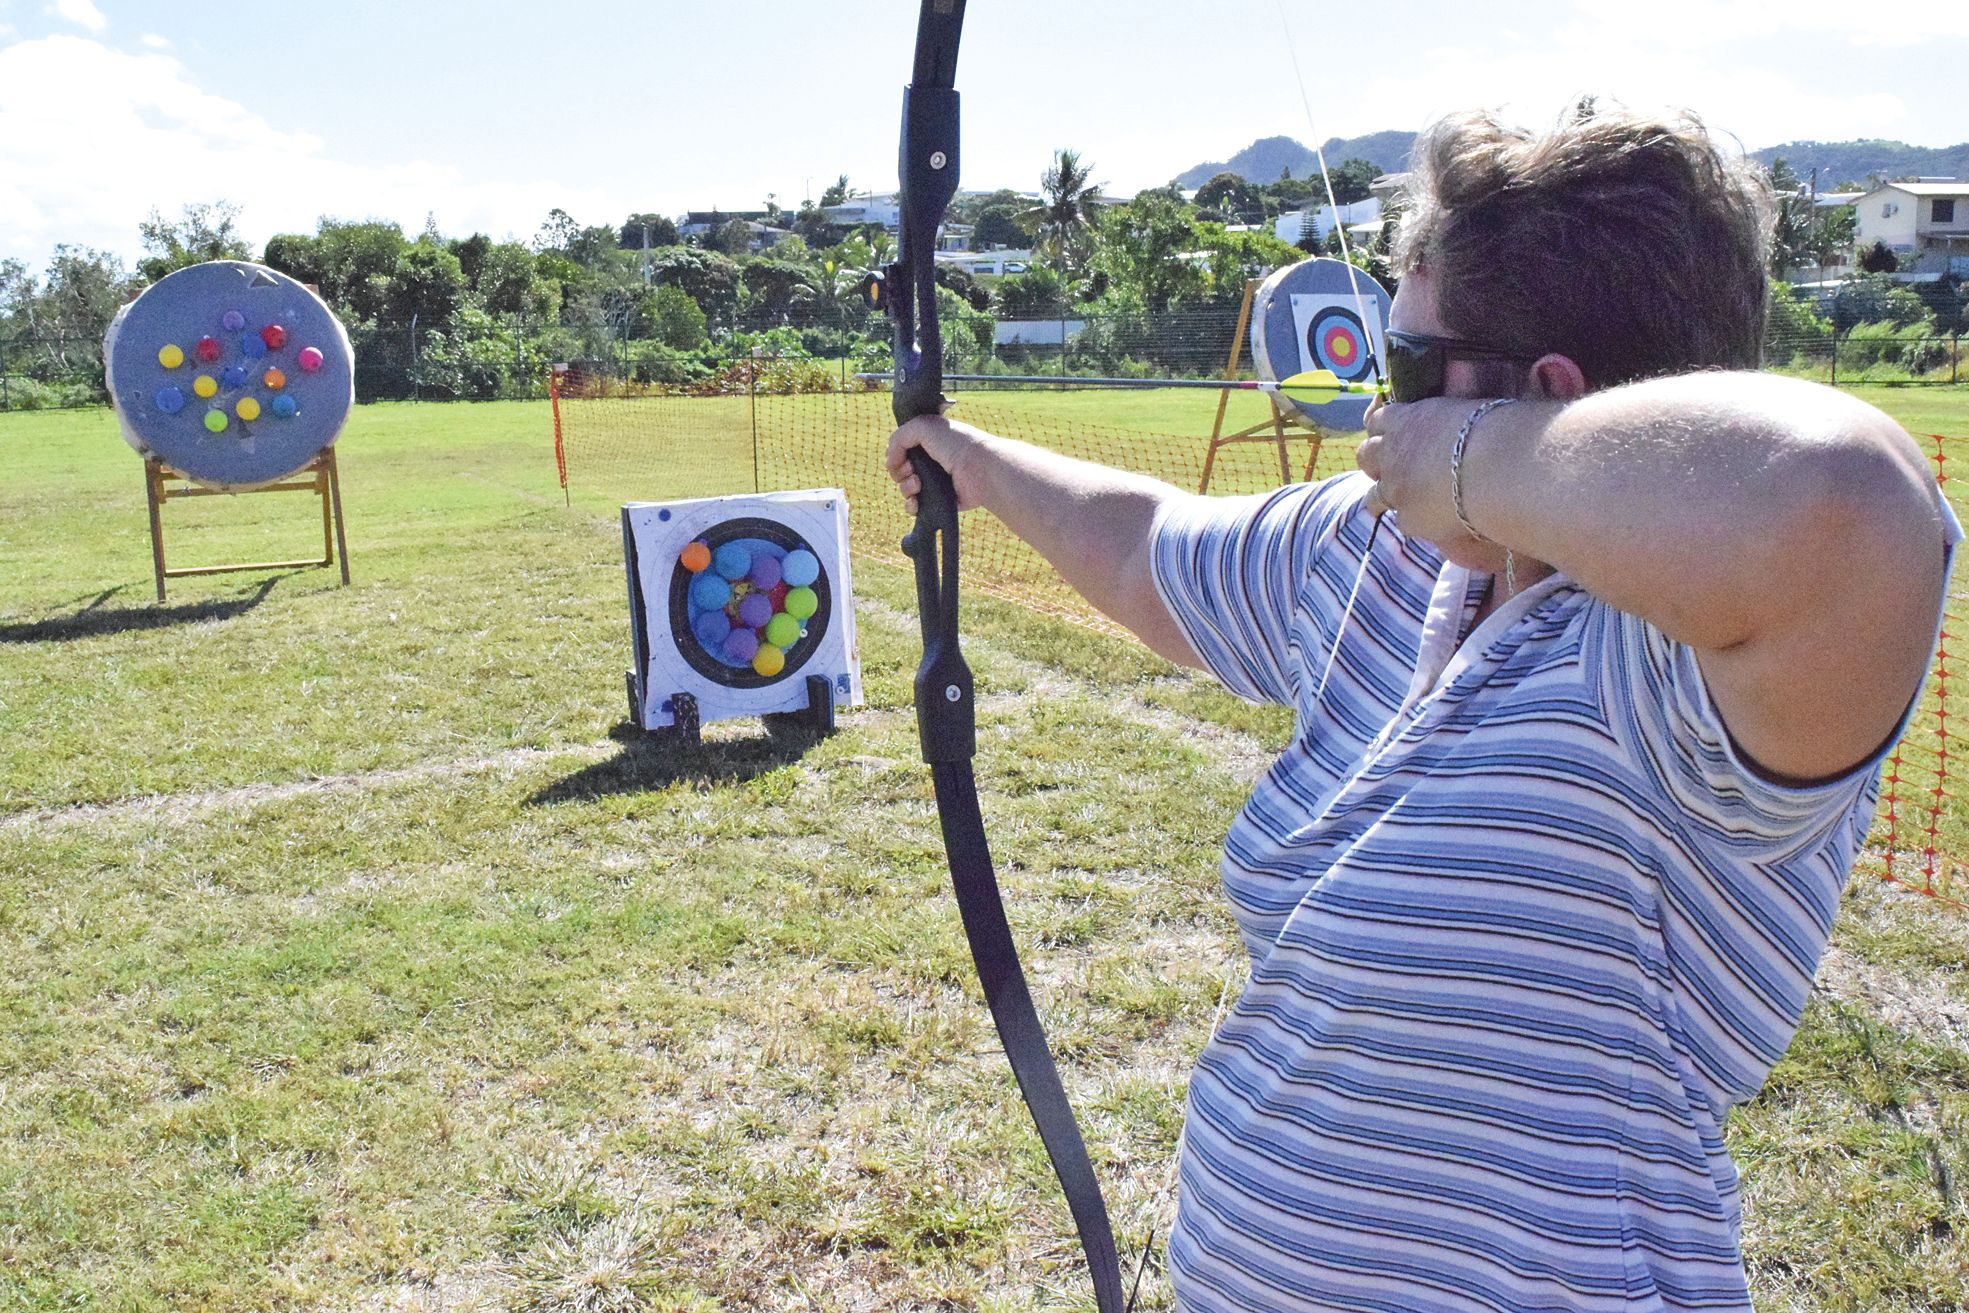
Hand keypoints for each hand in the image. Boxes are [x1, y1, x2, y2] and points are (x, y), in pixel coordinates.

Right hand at [885, 414, 993, 515]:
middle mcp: (931, 462)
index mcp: (928, 442)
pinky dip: (911, 505)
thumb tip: (890, 458)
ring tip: (917, 484)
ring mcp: (934, 482)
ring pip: (906, 489)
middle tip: (911, 470)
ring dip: (905, 487)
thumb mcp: (923, 426)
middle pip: (900, 470)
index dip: (895, 455)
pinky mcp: (938, 501)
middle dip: (899, 472)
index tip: (899, 457)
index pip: (901, 450)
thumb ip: (899, 436)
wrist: (980, 469)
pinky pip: (915, 507)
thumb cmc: (956, 444)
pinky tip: (916, 501)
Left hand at [1357, 395, 1516, 548]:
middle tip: (1395, 469)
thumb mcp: (1462, 412)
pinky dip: (1417, 520)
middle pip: (1365, 455)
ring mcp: (1395, 488)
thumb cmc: (1494, 431)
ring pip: (1373, 496)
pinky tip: (1436, 520)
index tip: (1393, 435)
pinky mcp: (1407, 518)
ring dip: (1386, 497)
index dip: (1384, 430)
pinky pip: (1403, 521)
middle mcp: (1391, 453)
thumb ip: (1442, 422)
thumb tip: (1449, 427)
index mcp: (1405, 419)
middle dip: (1376, 462)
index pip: (1376, 420)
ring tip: (1408, 502)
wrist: (1499, 467)